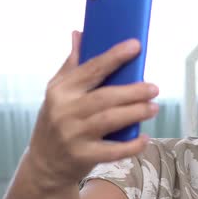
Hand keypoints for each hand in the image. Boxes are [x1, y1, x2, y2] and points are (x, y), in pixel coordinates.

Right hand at [27, 31, 158, 185]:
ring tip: (153, 107)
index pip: (91, 69)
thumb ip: (71, 65)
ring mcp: (73, 135)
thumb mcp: (57, 93)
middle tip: (154, 88)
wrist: (44, 165)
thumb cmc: (56, 122)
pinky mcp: (83, 156)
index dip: (114, 56)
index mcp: (60, 90)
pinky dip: (131, 145)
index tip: (136, 46)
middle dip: (133, 91)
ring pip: (110, 120)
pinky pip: (113, 151)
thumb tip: (78, 33)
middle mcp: (65, 111)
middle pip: (105, 97)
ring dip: (135, 113)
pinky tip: (144, 137)